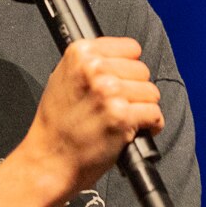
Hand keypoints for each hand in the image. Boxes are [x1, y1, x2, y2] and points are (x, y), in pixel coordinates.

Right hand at [17, 38, 163, 201]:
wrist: (50, 159)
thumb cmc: (55, 125)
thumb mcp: (62, 78)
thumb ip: (89, 63)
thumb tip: (119, 58)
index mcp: (80, 53)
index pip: (131, 48)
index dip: (128, 67)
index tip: (121, 79)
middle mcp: (95, 69)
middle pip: (142, 71)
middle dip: (135, 89)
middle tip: (117, 104)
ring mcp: (109, 92)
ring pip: (151, 92)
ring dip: (143, 108)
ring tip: (122, 118)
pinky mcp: (122, 116)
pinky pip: (155, 115)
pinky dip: (151, 125)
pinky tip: (133, 130)